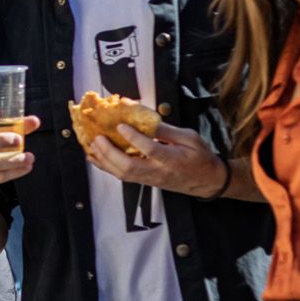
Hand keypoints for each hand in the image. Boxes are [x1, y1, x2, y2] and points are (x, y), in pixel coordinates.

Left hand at [83, 121, 228, 195]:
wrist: (207, 181)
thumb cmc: (200, 157)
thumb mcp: (190, 138)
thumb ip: (167, 130)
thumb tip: (146, 119)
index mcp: (172, 159)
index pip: (150, 150)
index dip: (134, 138)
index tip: (121, 126)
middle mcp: (158, 171)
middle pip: (129, 167)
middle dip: (110, 153)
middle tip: (98, 137)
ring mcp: (149, 179)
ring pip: (122, 174)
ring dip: (104, 160)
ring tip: (91, 145)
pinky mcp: (144, 181)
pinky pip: (122, 176)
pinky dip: (106, 166)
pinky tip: (95, 157)